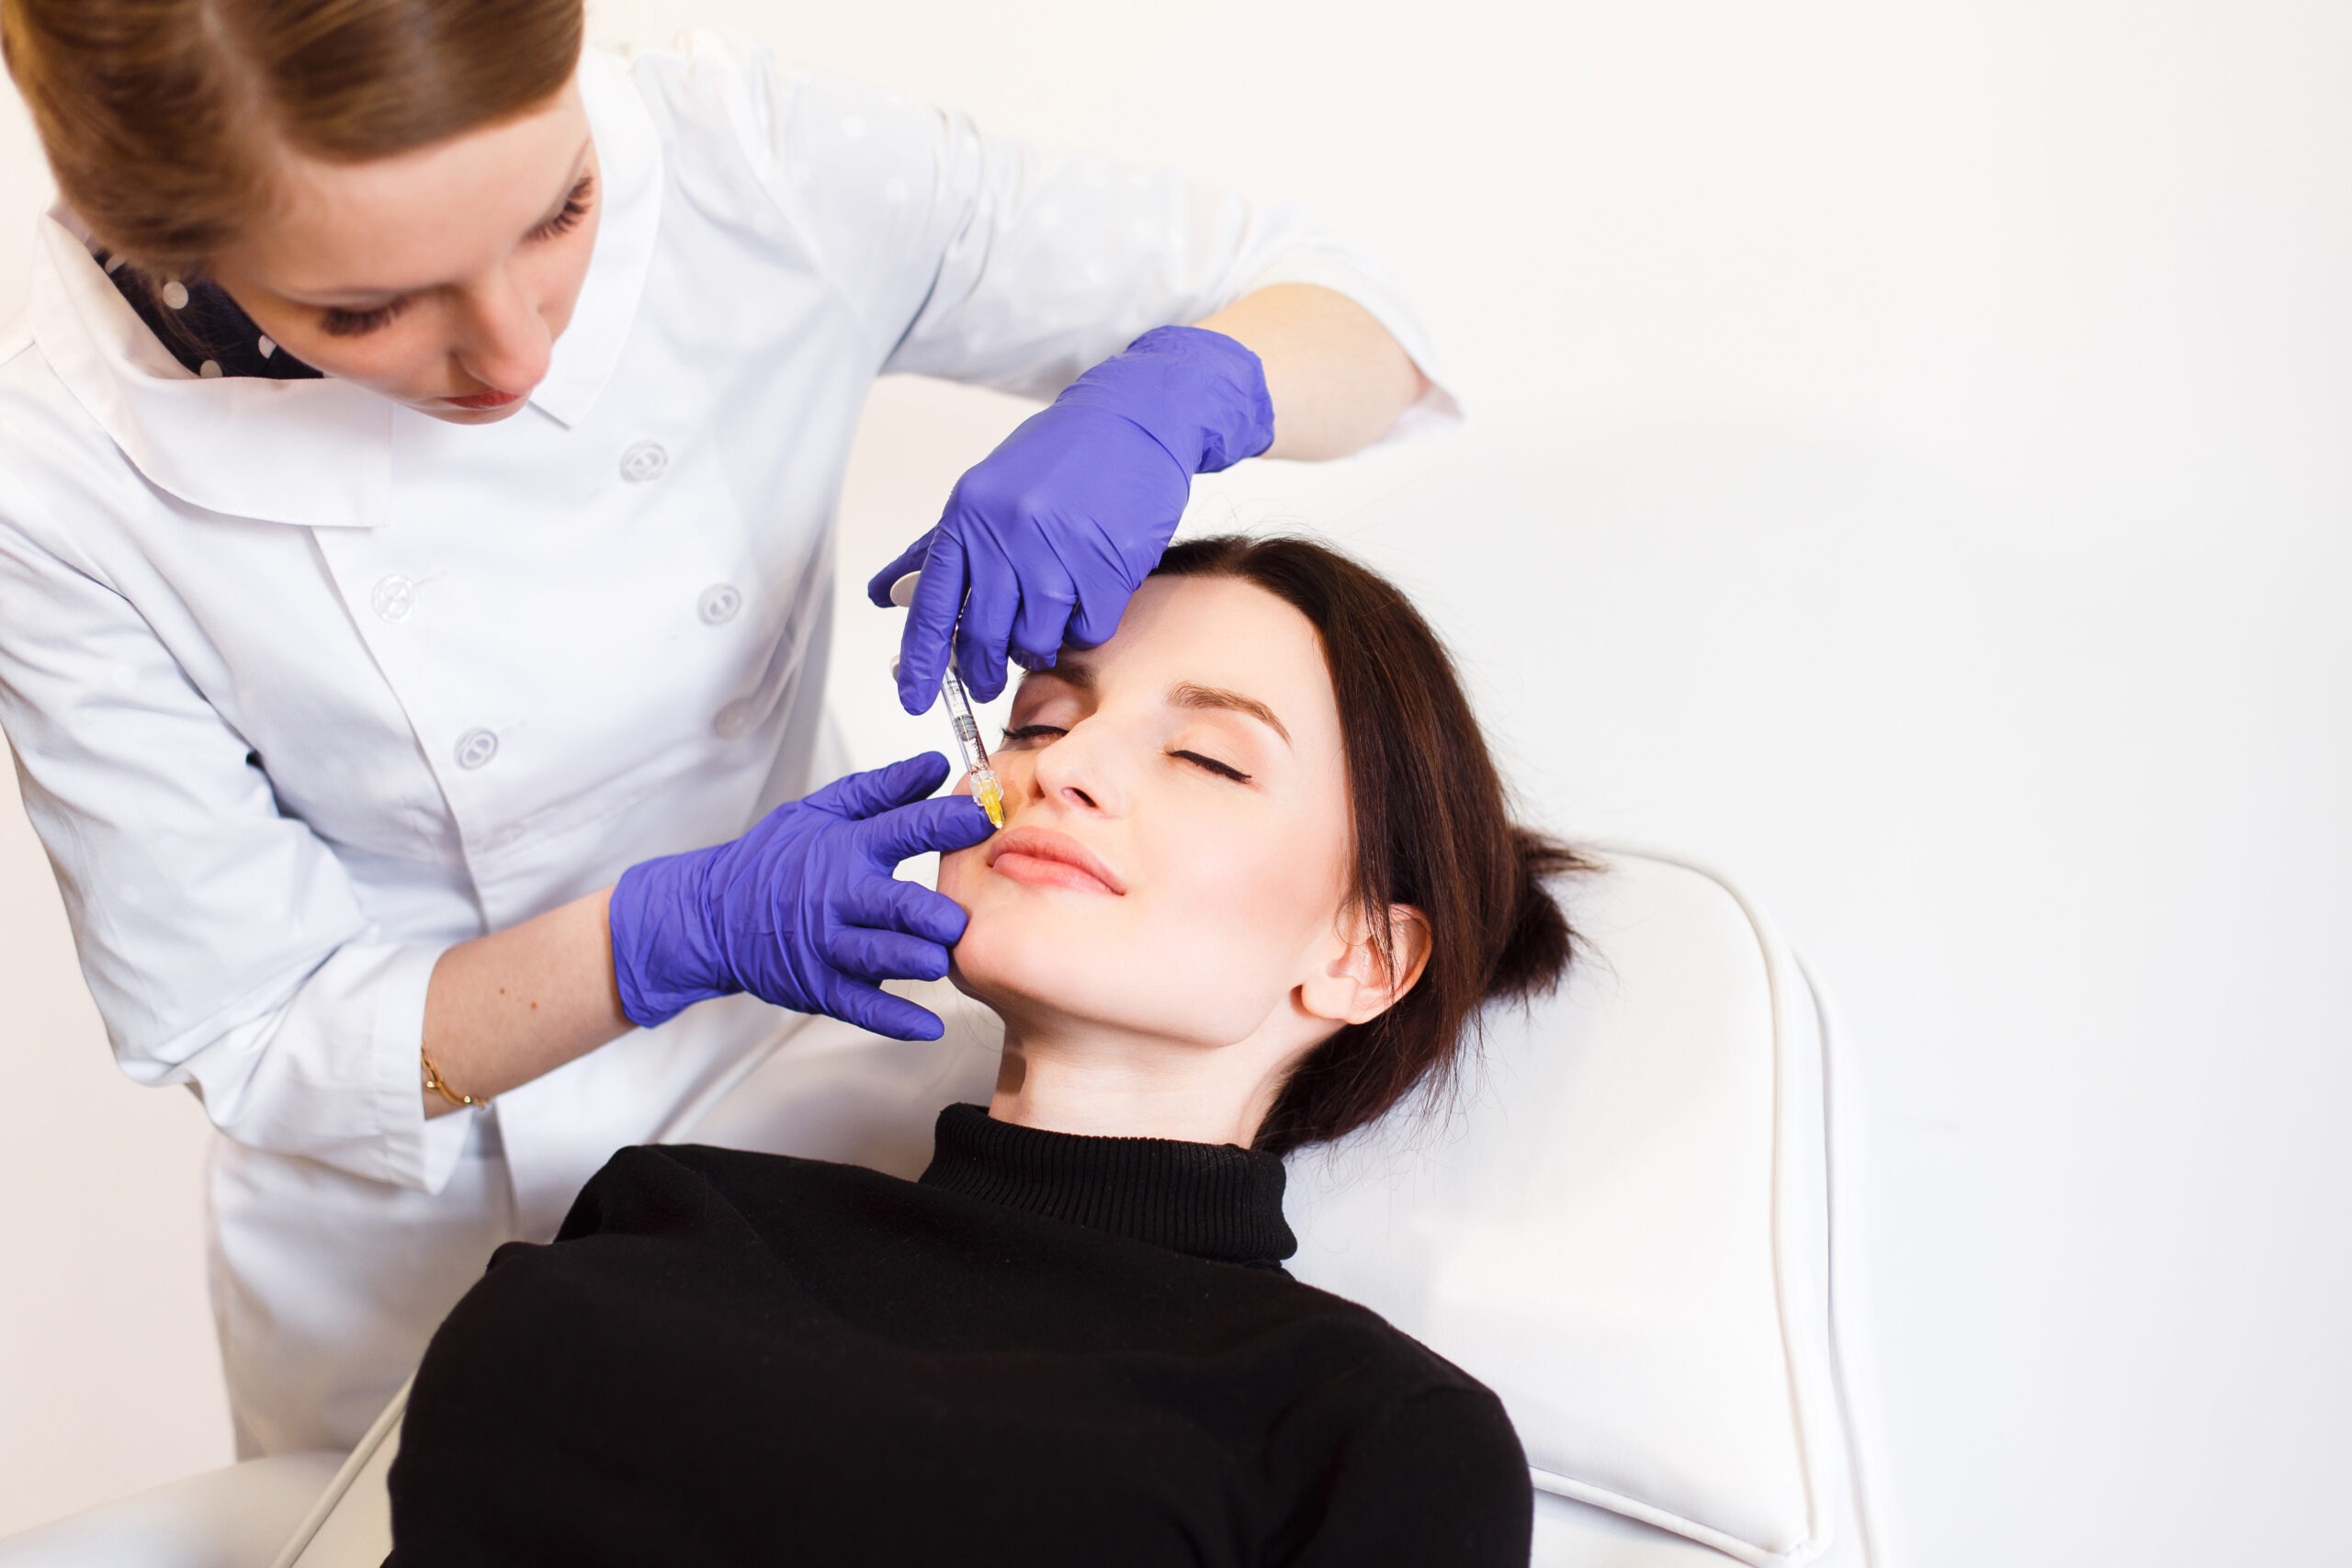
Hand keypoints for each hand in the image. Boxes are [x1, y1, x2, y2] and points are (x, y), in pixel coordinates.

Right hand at [607, 754, 993, 1039]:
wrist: (714, 914)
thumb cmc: (775, 860)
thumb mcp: (822, 811)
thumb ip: (884, 789)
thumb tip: (936, 765)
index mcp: (845, 848)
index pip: (903, 830)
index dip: (947, 823)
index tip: (986, 818)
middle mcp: (838, 897)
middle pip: (894, 905)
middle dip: (933, 913)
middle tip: (960, 917)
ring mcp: (827, 946)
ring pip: (880, 957)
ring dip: (917, 960)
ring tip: (941, 959)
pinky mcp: (820, 986)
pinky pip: (862, 1006)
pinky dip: (896, 1020)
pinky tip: (929, 1026)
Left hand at [870, 325, 1274, 710]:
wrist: (1133, 421)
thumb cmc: (1058, 458)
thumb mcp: (984, 491)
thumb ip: (936, 549)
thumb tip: (886, 595)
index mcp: (969, 516)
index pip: (932, 606)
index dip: (921, 661)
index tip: (914, 697)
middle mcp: (1008, 536)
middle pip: (982, 636)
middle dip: (982, 671)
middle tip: (986, 681)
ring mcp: (1060, 553)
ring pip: (1034, 641)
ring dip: (1036, 647)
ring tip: (1042, 628)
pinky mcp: (1107, 568)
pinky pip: (1085, 631)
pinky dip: (1081, 628)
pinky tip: (1083, 602)